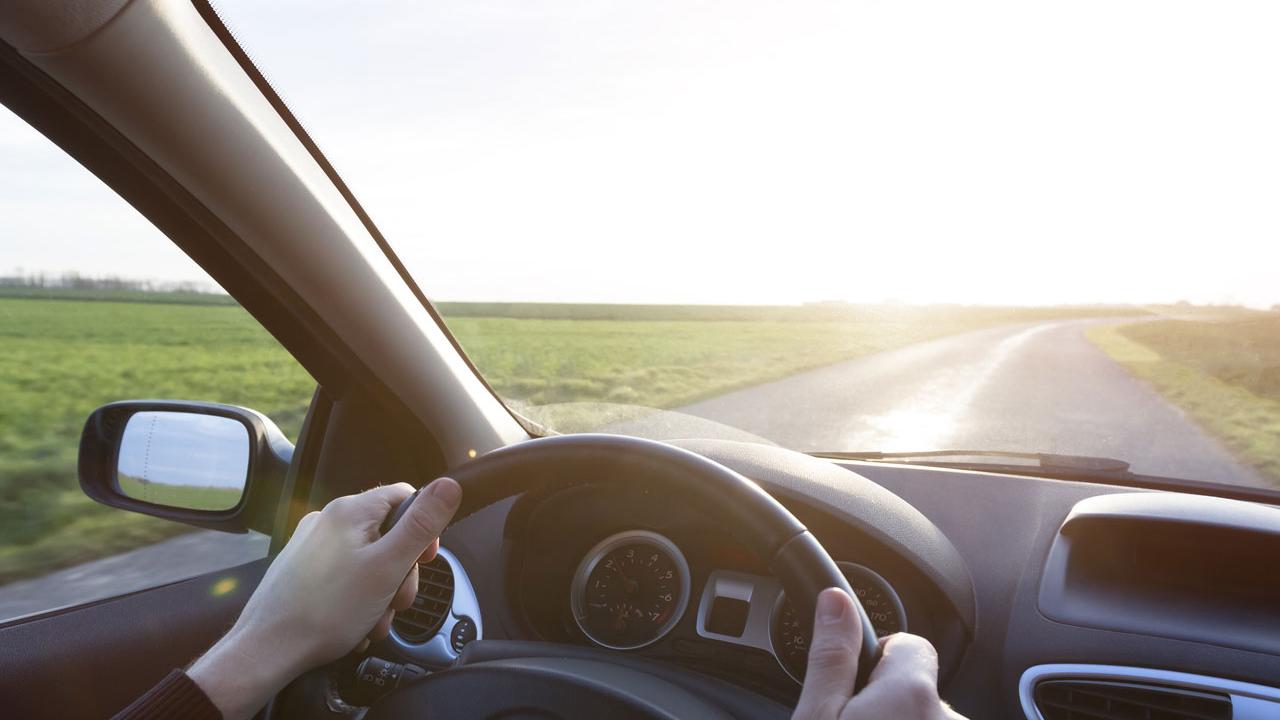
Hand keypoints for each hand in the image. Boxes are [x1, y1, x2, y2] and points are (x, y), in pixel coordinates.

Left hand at [188, 477, 461, 719]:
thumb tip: (449, 486)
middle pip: (388, 533)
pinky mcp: (302, 570)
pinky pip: (345, 575)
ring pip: (368, 559)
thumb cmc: (324, 612)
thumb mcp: (388, 567)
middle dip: (401, 571)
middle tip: (395, 601)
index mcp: (349, 511)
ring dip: (381, 591)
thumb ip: (421, 525)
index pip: (404, 497)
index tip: (424, 559)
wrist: (268, 650)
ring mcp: (312, 546)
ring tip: (372, 620)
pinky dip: (357, 598)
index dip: (423, 528)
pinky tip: (355, 623)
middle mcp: (327, 521)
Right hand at [792, 588, 966, 719]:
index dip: (878, 664)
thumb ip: (831, 657)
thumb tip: (835, 600)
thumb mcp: (817, 718)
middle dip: (893, 703)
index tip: (856, 693)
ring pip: (930, 719)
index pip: (910, 645)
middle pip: (921, 687)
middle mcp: (950, 718)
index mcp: (912, 694)